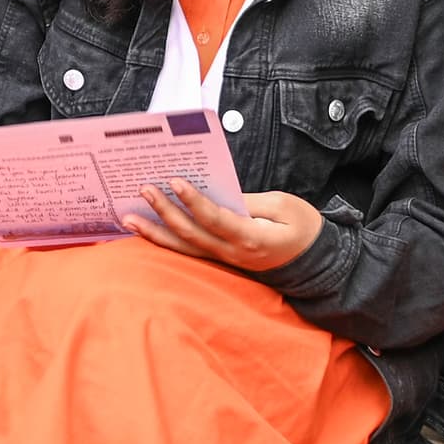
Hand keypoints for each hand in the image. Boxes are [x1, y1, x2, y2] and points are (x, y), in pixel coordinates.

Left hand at [123, 180, 323, 272]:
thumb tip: (218, 194)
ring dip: (154, 233)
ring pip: (184, 249)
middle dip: (165, 212)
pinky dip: (167, 241)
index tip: (175, 181)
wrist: (315, 262)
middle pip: (192, 235)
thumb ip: (249, 202)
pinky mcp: (221, 260)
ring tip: (128, 218)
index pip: (216, 219)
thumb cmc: (302, 228)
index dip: (194, 201)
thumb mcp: (283, 206)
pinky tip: (147, 231)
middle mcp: (233, 254)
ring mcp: (225, 261)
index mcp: (252, 238)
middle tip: (144, 189)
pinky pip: (189, 252)